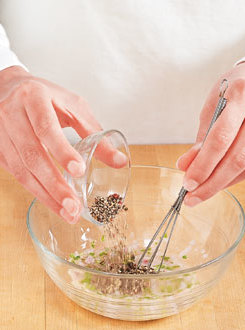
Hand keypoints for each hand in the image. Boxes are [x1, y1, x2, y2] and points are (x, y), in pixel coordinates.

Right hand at [0, 66, 126, 222]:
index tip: (79, 171)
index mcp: (33, 98)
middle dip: (54, 184)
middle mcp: (12, 115)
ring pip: (22, 170)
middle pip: (32, 155)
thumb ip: (95, 133)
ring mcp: (2, 133)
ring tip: (68, 213)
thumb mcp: (74, 107)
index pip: (46, 128)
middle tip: (74, 206)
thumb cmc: (47, 97)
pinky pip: (17, 175)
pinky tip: (53, 203)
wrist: (10, 88)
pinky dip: (37, 191)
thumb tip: (120, 161)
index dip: (61, 151)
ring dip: (46, 195)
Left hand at [176, 61, 244, 205]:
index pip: (220, 138)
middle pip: (238, 158)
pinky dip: (236, 178)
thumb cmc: (235, 90)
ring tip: (203, 192)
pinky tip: (221, 182)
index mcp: (243, 93)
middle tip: (192, 197)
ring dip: (223, 184)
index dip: (203, 165)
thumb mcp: (212, 105)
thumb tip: (186, 166)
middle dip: (212, 183)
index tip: (188, 183)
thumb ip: (201, 137)